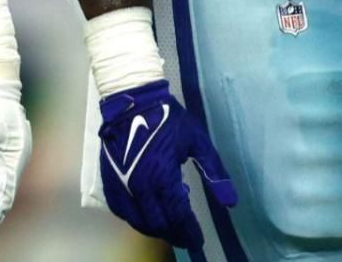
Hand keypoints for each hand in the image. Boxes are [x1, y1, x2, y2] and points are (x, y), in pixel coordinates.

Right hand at [97, 79, 236, 249]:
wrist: (132, 100)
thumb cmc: (168, 118)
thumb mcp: (198, 142)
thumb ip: (215, 173)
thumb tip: (231, 202)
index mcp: (163, 176)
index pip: (179, 216)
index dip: (190, 232)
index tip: (198, 241)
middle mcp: (140, 185)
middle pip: (158, 223)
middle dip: (174, 234)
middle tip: (186, 238)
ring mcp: (122, 183)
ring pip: (137, 220)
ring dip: (154, 229)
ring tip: (168, 228)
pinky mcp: (109, 178)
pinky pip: (119, 209)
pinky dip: (133, 218)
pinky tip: (143, 216)